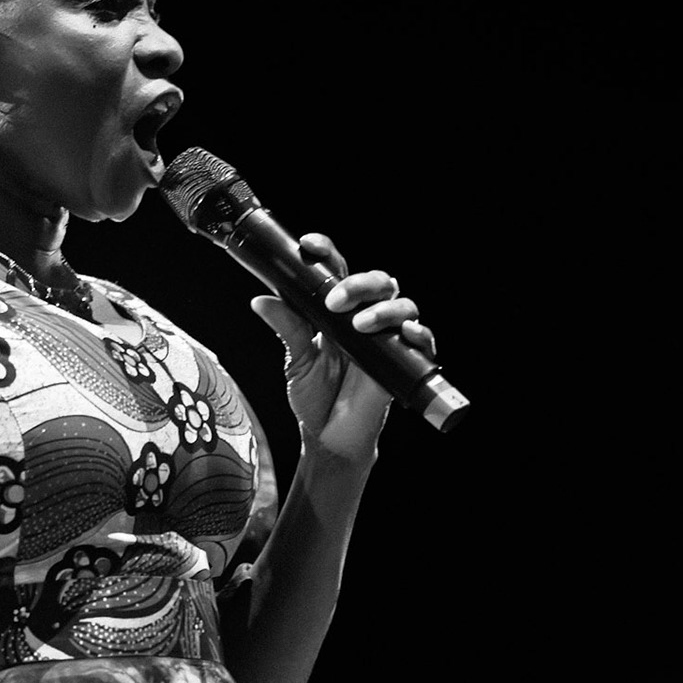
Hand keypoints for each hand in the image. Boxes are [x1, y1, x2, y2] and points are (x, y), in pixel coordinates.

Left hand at [250, 232, 434, 460]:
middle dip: (359, 283)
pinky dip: (417, 334)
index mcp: (338, 312)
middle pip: (377, 281)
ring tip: (359, 324)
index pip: (339, 270)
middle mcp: (366, 319)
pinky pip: (421, 341)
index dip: (327, 252)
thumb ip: (287, 328)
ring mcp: (387, 339)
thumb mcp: (296, 361)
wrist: (329, 437)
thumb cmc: (315, 398)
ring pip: (403, 305)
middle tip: (335, 300)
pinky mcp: (403, 363)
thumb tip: (261, 299)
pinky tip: (403, 333)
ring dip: (383, 308)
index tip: (308, 244)